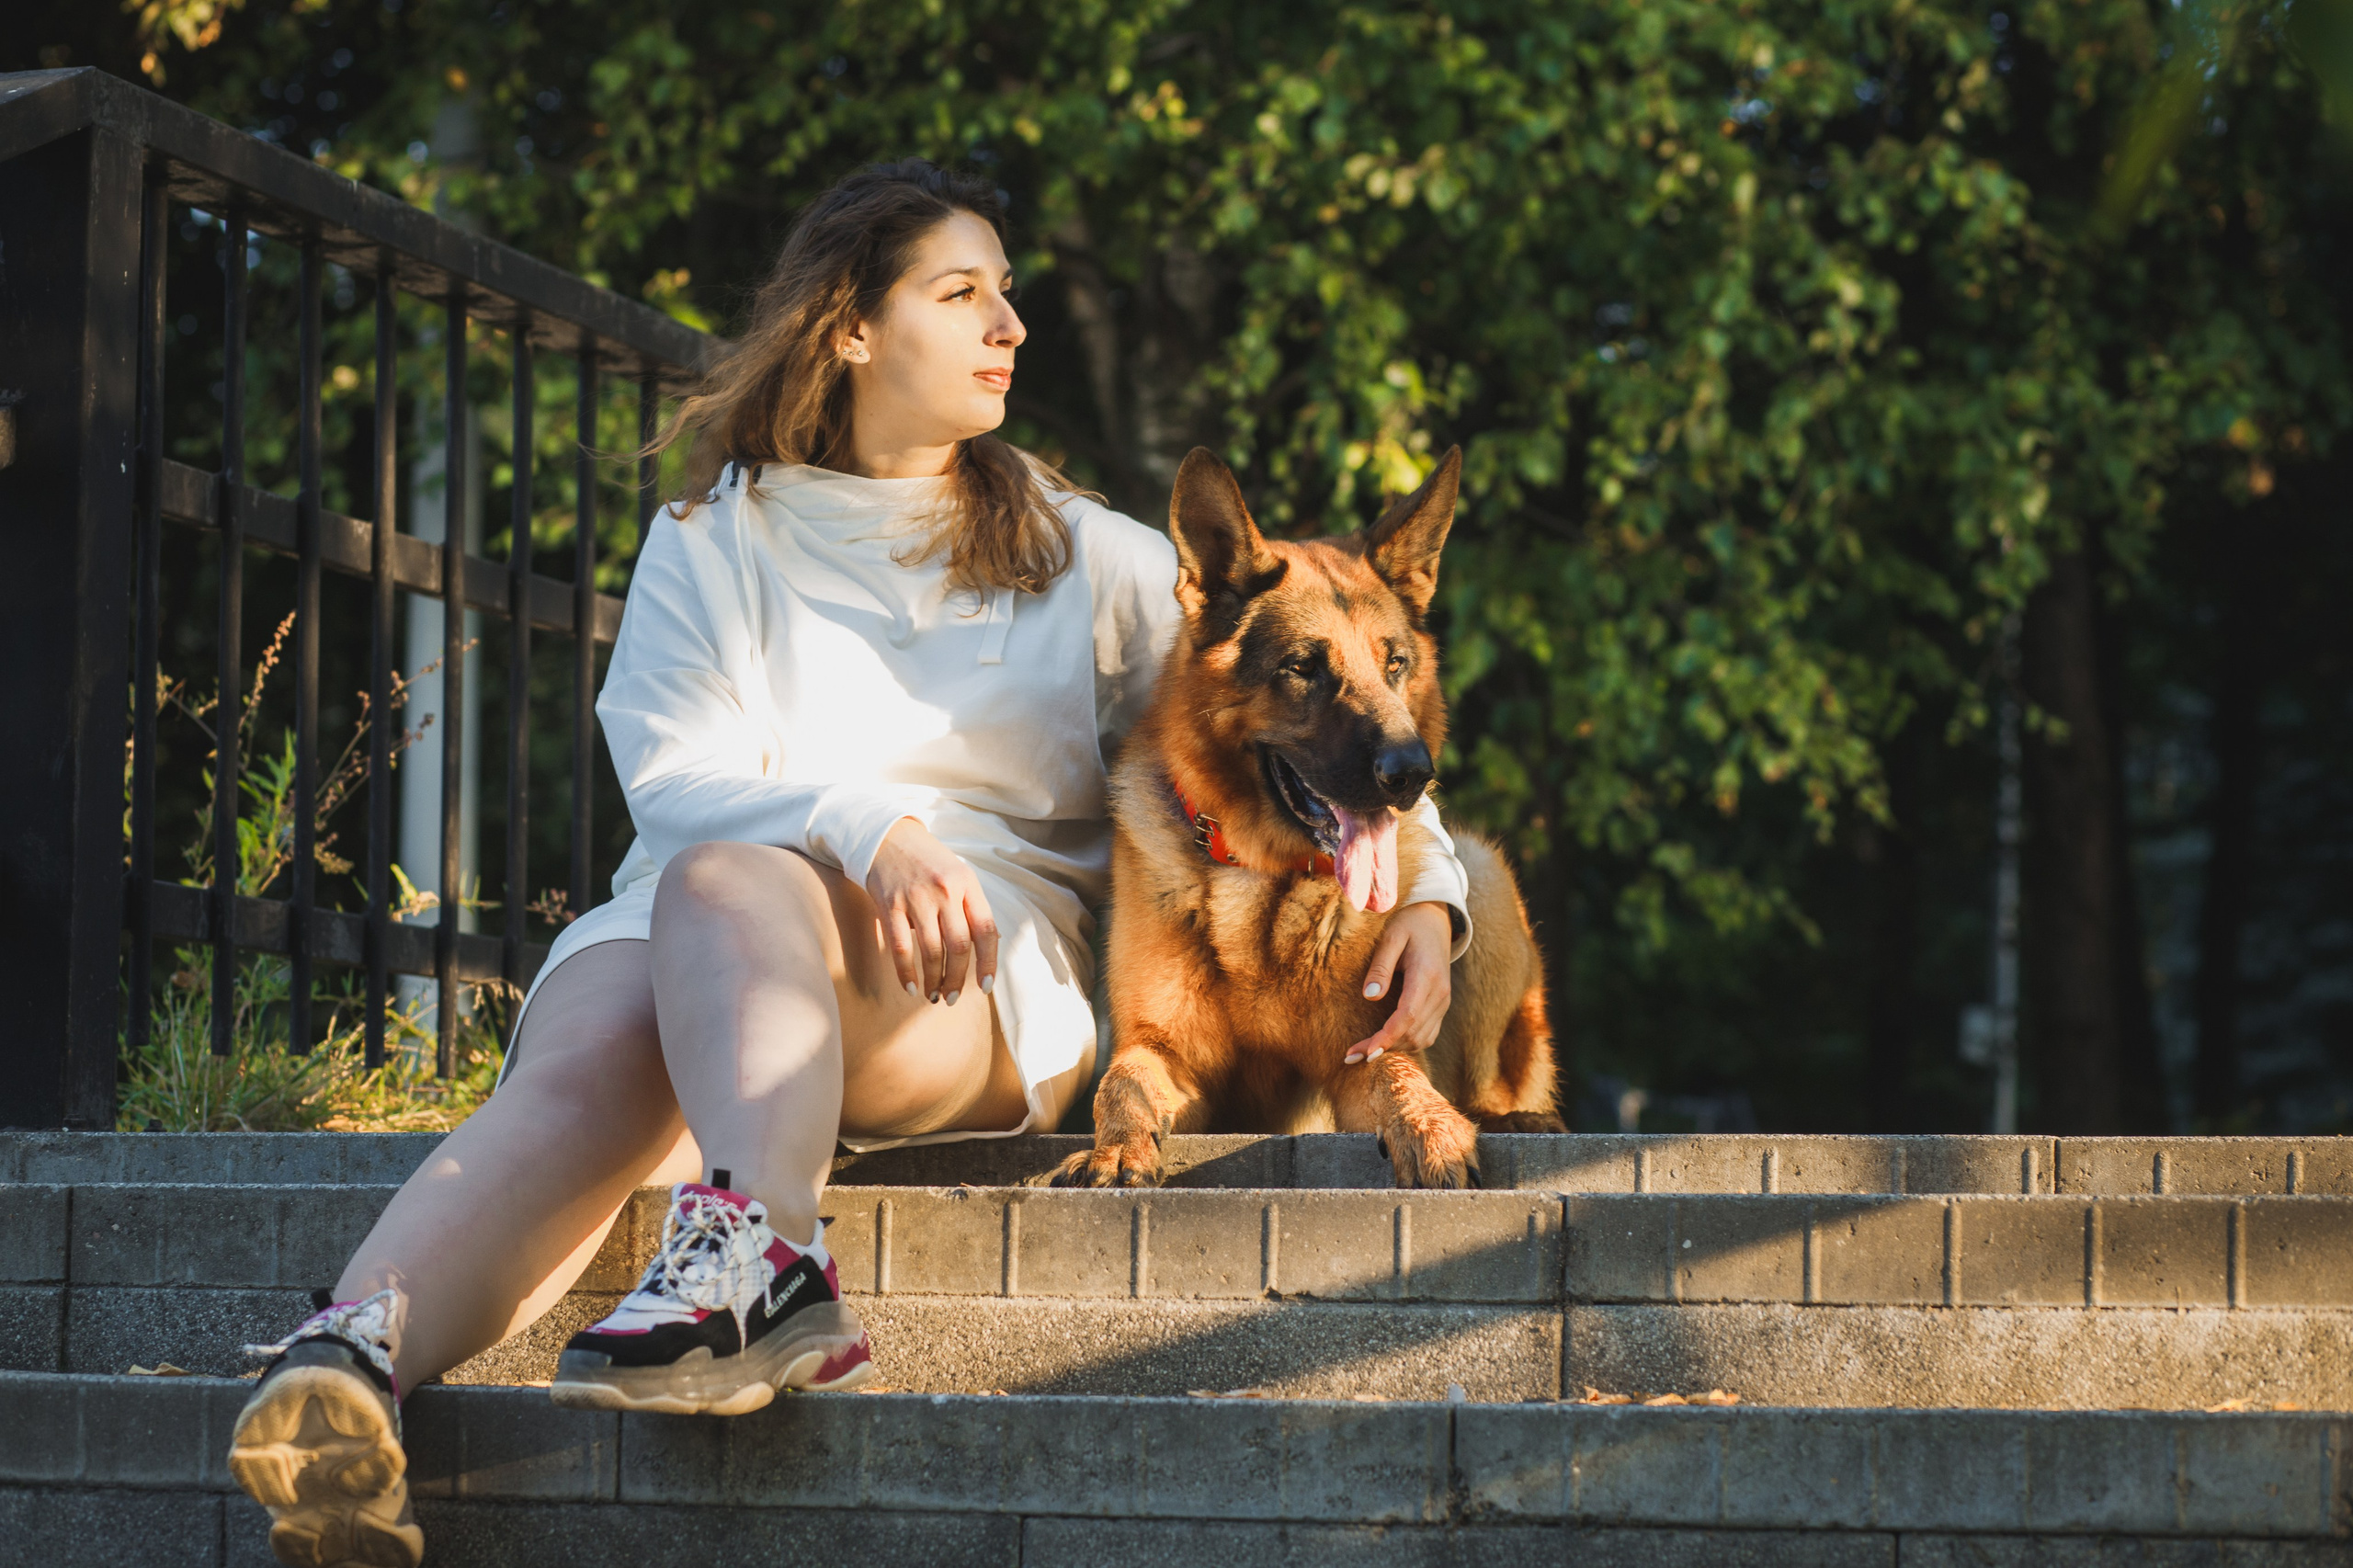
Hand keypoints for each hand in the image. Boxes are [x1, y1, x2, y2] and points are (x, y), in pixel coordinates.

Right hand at [865, 818, 998, 1004]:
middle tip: (953, 998)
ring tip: (933, 995)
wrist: (887, 837)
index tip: (985, 986)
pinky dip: (906, 972)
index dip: (988, 962)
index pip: (986, 930)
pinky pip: (901, 947)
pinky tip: (911, 987)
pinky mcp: (890, 905)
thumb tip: (989, 946)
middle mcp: (946, 891)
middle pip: (960, 946)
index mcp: (968, 884)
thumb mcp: (959, 874)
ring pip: (932, 951)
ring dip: (934, 980)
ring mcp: (917, 898)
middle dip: (958, 978)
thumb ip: (972, 906)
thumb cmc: (928, 862)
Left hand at [1346, 901, 1454, 1063]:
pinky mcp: (1440, 1005)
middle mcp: (1440, 994)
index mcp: (1427, 976)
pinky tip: (1383, 1043)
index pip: (1408, 1016)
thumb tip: (1370, 996)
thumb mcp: (1391, 936)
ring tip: (1363, 1053)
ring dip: (1394, 1049)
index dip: (1386, 1038)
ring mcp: (1443, 1002)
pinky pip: (1426, 1034)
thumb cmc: (1409, 923)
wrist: (1435, 918)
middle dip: (1383, 1048)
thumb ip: (1381, 966)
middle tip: (1351, 1056)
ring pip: (1422, 1039)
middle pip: (1413, 1034)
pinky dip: (1405, 1043)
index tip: (1365, 1052)